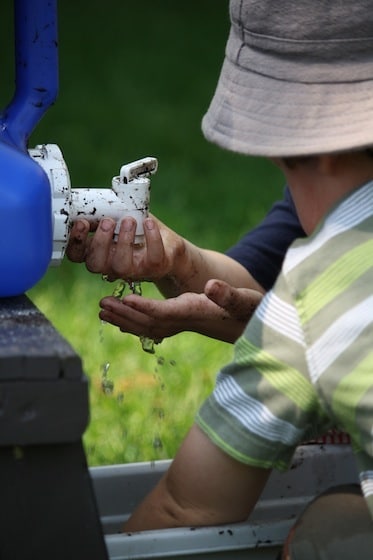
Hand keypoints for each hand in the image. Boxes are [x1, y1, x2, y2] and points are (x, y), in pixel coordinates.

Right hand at [66, 215, 185, 281]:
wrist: (170, 248)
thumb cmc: (140, 231)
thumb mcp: (118, 218)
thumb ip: (104, 213)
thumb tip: (90, 202)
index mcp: (99, 253)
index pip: (77, 255)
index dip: (75, 242)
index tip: (82, 223)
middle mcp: (112, 265)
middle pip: (95, 264)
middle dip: (99, 242)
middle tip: (107, 221)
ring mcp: (133, 269)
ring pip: (121, 266)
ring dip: (123, 241)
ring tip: (129, 221)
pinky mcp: (155, 266)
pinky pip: (152, 257)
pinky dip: (151, 238)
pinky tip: (149, 222)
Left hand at [99, 279, 262, 342]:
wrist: (248, 323)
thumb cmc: (247, 308)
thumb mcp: (243, 299)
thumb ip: (228, 294)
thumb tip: (212, 286)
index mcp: (195, 312)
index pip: (165, 312)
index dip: (144, 306)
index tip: (125, 298)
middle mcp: (183, 322)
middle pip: (148, 321)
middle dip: (125, 314)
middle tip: (102, 305)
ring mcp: (179, 325)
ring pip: (146, 326)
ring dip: (124, 319)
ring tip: (102, 311)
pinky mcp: (177, 323)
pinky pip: (150, 327)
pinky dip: (132, 323)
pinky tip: (118, 319)